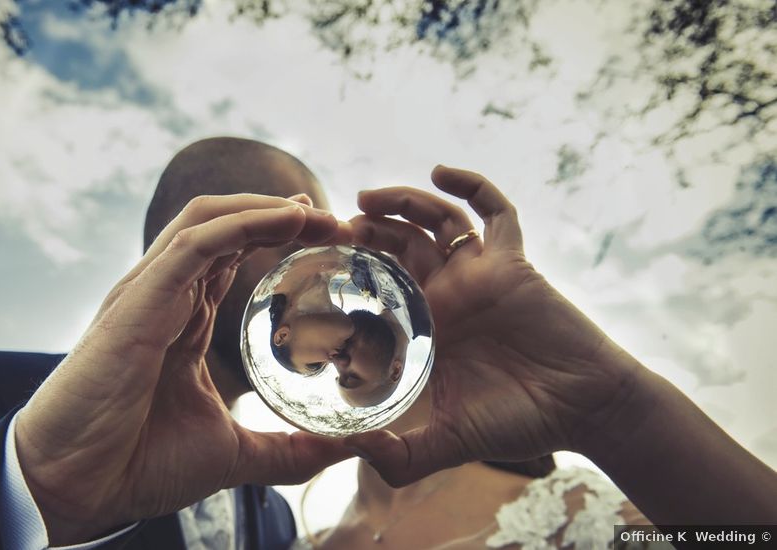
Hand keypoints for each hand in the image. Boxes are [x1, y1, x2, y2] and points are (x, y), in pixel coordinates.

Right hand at [15, 194, 352, 543]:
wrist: (77, 489)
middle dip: (283, 214)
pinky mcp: (138, 301)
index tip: (330, 232)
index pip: (233, 254)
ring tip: (317, 214)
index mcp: (183, 319)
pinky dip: (242, 224)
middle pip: (227, 226)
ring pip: (207, 220)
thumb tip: (349, 451)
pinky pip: (193, 244)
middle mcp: (165, 295)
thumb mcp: (233, 453)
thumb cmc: (139, 465)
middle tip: (335, 220)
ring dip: (266, 209)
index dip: (278, 234)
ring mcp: (149, 293)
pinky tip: (286, 221)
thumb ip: (289, 450)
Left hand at [343, 166, 643, 485]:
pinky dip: (471, 186)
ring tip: (366, 200)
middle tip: (336, 227)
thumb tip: (346, 452)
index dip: (350, 270)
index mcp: (426, 328)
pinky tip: (443, 172)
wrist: (583, 410)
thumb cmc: (518, 423)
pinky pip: (495, 212)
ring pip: (435, 221)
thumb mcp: (448, 443)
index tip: (317, 260)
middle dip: (366, 231)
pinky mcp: (512, 262)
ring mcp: (479, 275)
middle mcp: (448, 295)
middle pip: (399, 245)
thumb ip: (400, 456)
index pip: (379, 286)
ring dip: (401, 203)